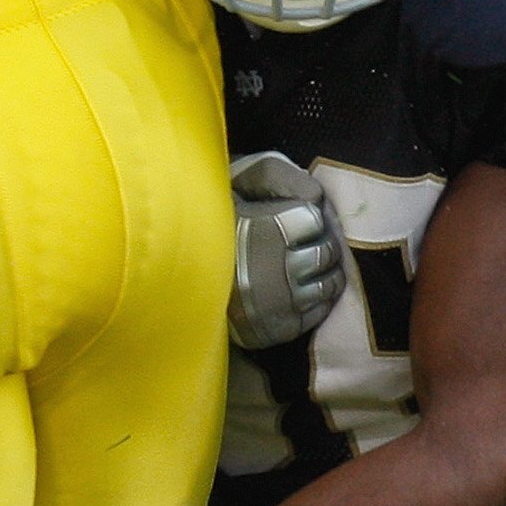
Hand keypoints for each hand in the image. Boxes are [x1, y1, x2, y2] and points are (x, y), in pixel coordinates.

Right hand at [228, 151, 344, 347]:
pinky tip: (298, 291)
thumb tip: (317, 194)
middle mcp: (279, 268)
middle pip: (326, 252)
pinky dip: (316, 301)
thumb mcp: (235, 185)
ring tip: (302, 268)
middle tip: (300, 245)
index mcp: (269, 228)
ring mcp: (281, 302)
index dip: (306, 218)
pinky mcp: (280, 328)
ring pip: (328, 285)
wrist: (177, 282)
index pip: (315, 219)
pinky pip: (318, 312)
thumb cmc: (209, 226)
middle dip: (319, 244)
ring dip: (322, 273)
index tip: (293, 221)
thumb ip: (277, 176)